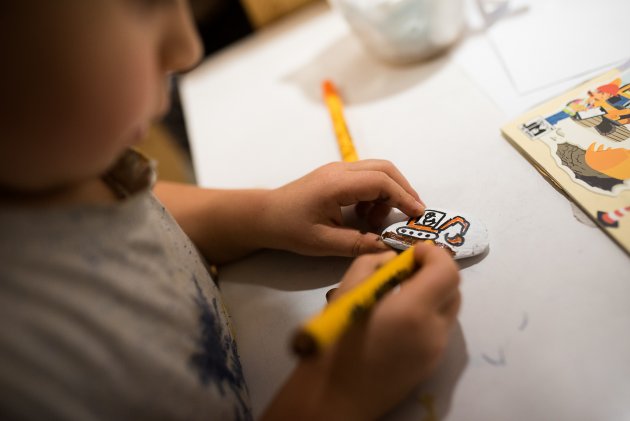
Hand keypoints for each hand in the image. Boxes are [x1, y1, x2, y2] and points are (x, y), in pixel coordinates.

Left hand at [260, 160, 424, 256]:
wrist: (265, 215)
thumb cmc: (289, 228)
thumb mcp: (323, 243)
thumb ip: (358, 244)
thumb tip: (388, 248)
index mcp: (337, 184)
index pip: (381, 182)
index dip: (404, 197)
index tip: (418, 215)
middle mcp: (340, 170)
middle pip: (384, 168)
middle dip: (403, 190)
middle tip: (412, 214)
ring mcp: (337, 169)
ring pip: (376, 171)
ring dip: (387, 193)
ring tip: (374, 222)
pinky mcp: (336, 175)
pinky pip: (365, 177)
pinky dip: (374, 193)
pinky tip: (363, 215)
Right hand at [263, 243, 460, 419]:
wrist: (332, 398)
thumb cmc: (332, 343)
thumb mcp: (347, 292)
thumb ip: (375, 265)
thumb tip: (395, 260)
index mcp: (412, 311)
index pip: (447, 270)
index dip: (433, 254)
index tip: (412, 252)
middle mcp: (433, 332)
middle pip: (454, 289)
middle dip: (435, 271)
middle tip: (407, 269)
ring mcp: (435, 351)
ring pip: (449, 310)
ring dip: (433, 293)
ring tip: (400, 293)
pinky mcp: (430, 365)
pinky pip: (439, 330)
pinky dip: (427, 314)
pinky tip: (397, 318)